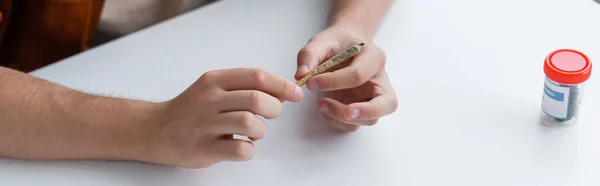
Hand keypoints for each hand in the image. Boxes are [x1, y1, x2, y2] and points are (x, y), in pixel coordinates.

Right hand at [147, 68, 302, 168]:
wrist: (157, 130)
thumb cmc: (192, 109)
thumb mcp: (213, 87)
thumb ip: (243, 87)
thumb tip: (282, 91)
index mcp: (215, 80)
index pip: (257, 76)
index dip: (282, 85)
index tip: (295, 94)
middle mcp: (209, 99)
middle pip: (258, 100)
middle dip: (274, 109)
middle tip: (270, 116)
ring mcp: (205, 124)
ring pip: (250, 124)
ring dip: (261, 131)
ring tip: (253, 133)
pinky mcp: (203, 148)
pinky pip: (240, 149)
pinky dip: (249, 150)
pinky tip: (242, 146)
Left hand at [295, 24, 397, 131]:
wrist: (345, 46)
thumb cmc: (337, 44)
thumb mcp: (323, 41)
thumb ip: (310, 54)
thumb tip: (301, 75)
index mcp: (374, 57)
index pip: (359, 74)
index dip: (333, 81)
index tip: (310, 83)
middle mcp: (381, 79)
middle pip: (387, 103)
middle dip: (365, 111)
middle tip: (346, 112)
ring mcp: (375, 97)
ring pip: (371, 119)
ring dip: (343, 117)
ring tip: (321, 104)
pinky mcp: (364, 109)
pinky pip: (356, 125)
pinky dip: (339, 122)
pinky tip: (325, 110)